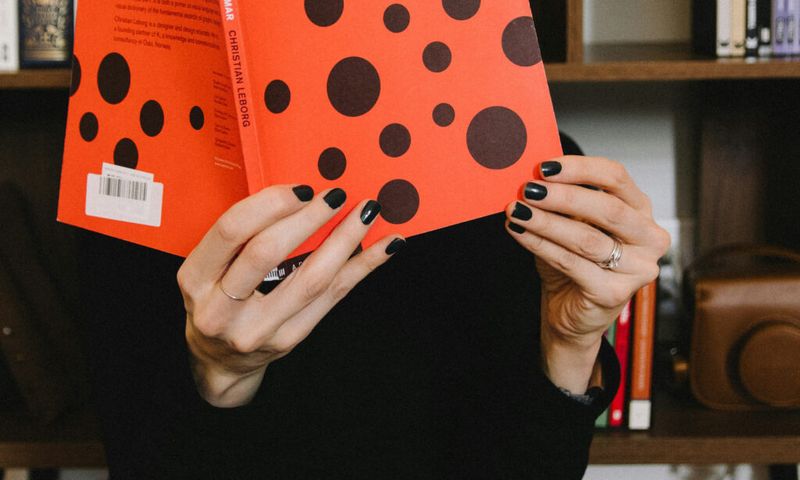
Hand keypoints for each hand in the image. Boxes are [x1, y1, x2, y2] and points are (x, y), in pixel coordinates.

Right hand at [177, 185, 402, 406]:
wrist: (219, 360)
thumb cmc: (217, 300)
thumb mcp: (208, 270)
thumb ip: (240, 238)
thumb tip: (299, 195)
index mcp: (195, 280)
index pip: (231, 231)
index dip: (268, 204)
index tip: (299, 189)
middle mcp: (221, 309)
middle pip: (267, 252)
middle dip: (307, 218)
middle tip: (335, 195)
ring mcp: (258, 329)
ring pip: (310, 278)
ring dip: (344, 239)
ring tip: (367, 212)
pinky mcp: (291, 339)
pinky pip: (334, 296)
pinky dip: (363, 267)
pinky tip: (387, 247)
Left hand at [504, 156, 670, 391]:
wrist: (571, 313)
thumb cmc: (574, 264)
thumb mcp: (569, 225)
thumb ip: (561, 202)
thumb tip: (531, 176)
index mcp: (641, 211)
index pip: (616, 178)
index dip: (580, 169)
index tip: (544, 167)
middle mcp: (649, 238)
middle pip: (608, 208)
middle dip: (563, 197)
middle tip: (528, 189)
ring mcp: (638, 268)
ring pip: (587, 239)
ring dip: (546, 222)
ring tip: (517, 210)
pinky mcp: (615, 293)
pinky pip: (572, 263)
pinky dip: (540, 245)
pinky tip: (518, 231)